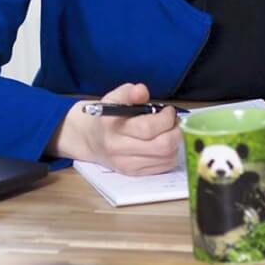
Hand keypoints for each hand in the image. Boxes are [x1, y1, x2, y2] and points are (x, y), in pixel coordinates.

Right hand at [47, 82, 180, 175]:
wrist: (89, 139)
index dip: (165, 118)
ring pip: (166, 158)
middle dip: (175, 131)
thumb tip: (142, 91)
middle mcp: (118, 147)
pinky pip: (163, 167)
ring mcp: (126, 163)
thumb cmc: (106, 116)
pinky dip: (170, 154)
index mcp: (111, 125)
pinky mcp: (133, 173)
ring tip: (170, 131)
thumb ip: (128, 92)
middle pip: (162, 146)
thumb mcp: (113, 97)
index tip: (168, 110)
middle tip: (174, 122)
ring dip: (175, 143)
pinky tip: (164, 143)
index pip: (147, 127)